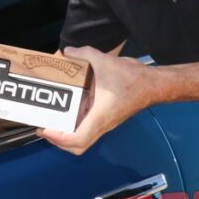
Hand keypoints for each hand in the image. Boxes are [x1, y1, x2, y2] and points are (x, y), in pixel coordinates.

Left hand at [37, 46, 151, 154]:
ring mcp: (105, 123)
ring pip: (83, 140)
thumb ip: (83, 53)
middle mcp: (102, 124)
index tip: (45, 129)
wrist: (154, 85)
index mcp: (100, 116)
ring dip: (65, 134)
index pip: (78, 139)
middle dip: (58, 141)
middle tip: (44, 127)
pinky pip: (88, 128)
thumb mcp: (105, 61)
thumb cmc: (134, 79)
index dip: (59, 139)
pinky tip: (68, 109)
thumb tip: (67, 51)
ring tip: (52, 120)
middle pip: (78, 147)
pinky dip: (74, 124)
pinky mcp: (107, 118)